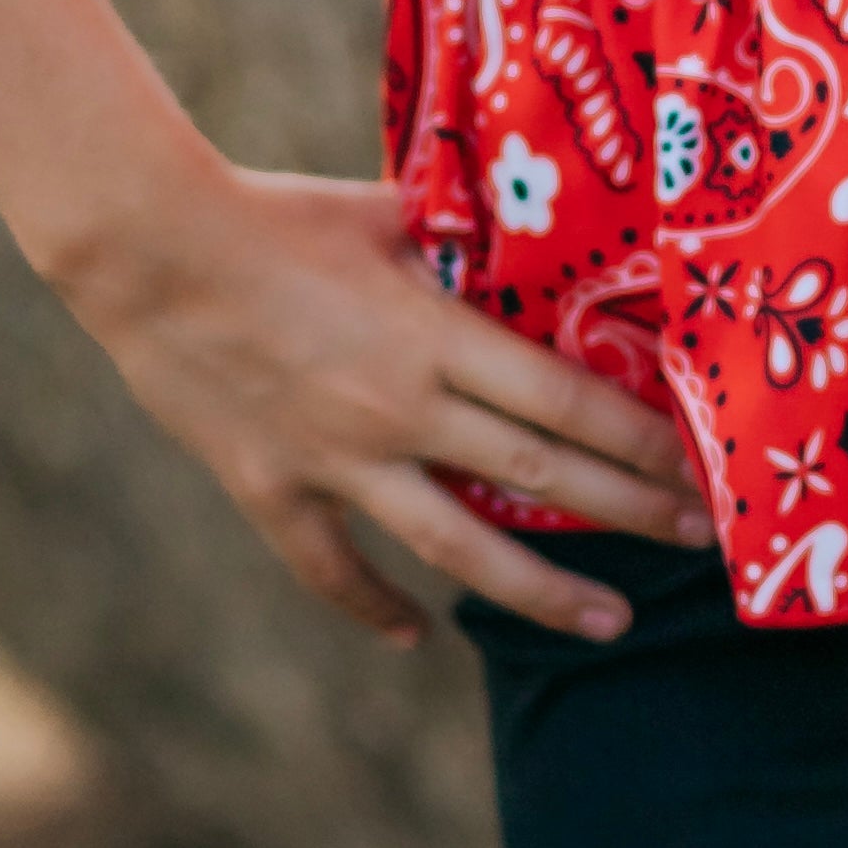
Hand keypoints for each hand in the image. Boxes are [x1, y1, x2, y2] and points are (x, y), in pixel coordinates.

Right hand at [53, 160, 713, 646]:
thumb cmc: (272, 211)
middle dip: (631, 513)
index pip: (565, 399)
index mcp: (434, 335)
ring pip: (459, 548)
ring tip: (610, 623)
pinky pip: (334, 569)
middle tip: (701, 544)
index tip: (699, 466)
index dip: (639, 440)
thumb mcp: (385, 210)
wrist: (146, 248)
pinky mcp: (272, 489)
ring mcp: (336, 460)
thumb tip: (524, 228)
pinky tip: (414, 638)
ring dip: (541, 591)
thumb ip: (457, 235)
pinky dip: (375, 609)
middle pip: (539, 475)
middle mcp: (399, 409)